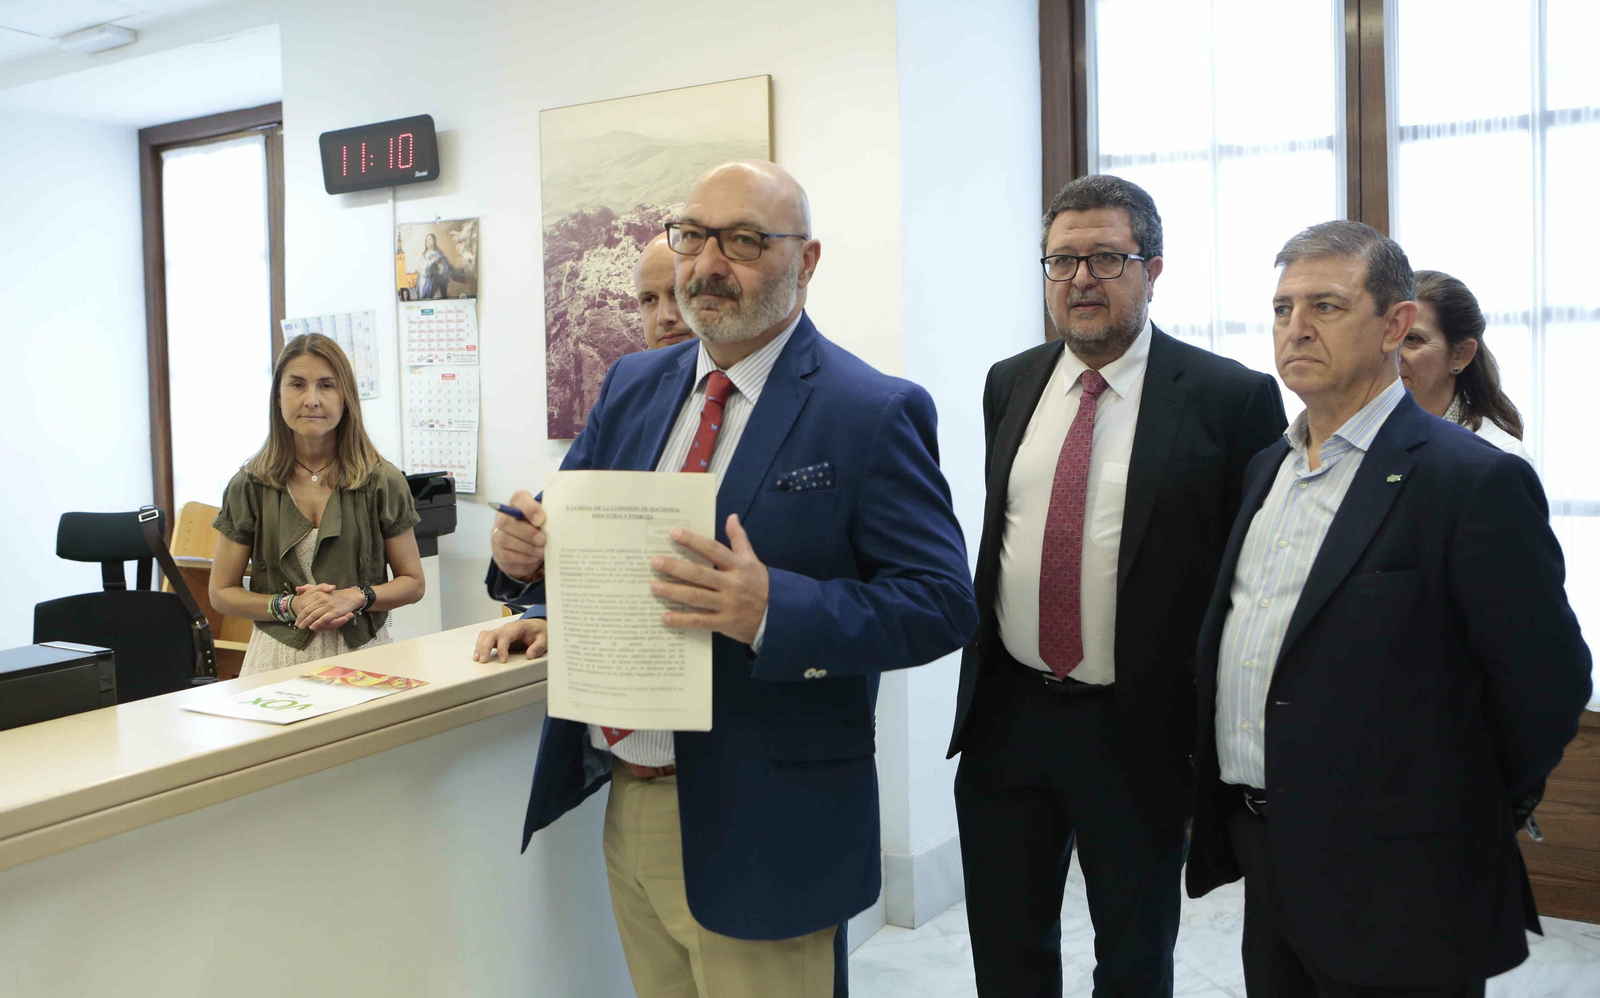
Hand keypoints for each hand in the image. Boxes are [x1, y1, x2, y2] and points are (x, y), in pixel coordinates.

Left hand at [292, 583, 362, 630]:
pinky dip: (317, 623)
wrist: (350, 596)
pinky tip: (312, 627)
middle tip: (297, 624)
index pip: (305, 603)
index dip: (299, 611)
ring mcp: (329, 605)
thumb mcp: (321, 588)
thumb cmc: (334, 594)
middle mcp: (323, 598)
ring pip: (314, 615)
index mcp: (318, 593)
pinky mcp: (335, 611)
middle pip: (308, 610)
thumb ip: (308, 588)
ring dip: (307, 622)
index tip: (296, 617)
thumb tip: (297, 589)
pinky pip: (324, 618)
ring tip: (302, 626)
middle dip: (301, 618)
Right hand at [473, 618, 547, 662]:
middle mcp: (506, 627)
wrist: (538, 625)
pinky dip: (479, 645)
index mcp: (518, 627)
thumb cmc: (539, 632)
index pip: (506, 635)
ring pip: (485, 636)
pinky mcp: (497, 636)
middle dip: (485, 647)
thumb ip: (538, 646)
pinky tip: (478, 655)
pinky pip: (485, 638)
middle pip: (491, 635)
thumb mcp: (544, 639)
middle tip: (484, 660)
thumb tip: (530, 655)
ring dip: (480, 647)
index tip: (503, 660)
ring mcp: (500, 631)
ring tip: (478, 659)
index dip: (502, 648)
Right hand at [492, 490, 546, 582]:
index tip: (541, 520)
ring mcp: (497, 535)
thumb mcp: (547, 522)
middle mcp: (502, 517)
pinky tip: (534, 557)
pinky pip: (506, 555)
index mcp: (517, 505)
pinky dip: (523, 557)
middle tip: (543, 540)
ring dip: (526, 547)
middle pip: (505, 520)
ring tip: (541, 551)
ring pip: (504, 539)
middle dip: (526, 532)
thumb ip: (549, 519)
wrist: (531, 552)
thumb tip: (558, 524)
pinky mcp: (497, 552)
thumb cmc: (540, 531)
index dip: (529, 508)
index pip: (518, 498)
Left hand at [650, 514, 768, 645]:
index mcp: (738, 566)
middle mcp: (732, 584)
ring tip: (654, 586)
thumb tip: (731, 517)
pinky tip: (664, 616)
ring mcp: (727, 605)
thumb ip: (740, 539)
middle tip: (655, 562)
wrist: (779, 616)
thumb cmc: (761, 586)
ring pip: (696, 597)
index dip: (693, 540)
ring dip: (673, 591)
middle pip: (700, 574)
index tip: (673, 533)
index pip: (712, 550)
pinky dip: (682, 620)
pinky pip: (700, 621)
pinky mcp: (724, 623)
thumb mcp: (753, 560)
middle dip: (676, 567)